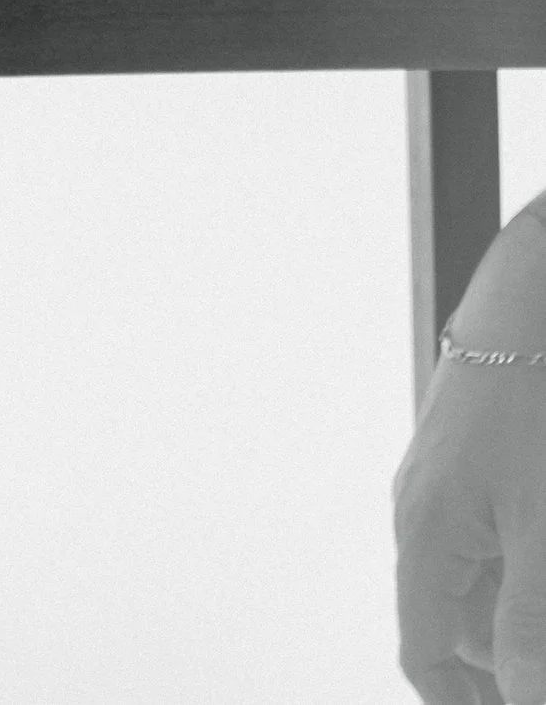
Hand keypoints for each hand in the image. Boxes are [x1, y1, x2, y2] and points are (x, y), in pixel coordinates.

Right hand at [396, 209, 545, 701]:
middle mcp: (422, 510)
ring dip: (520, 605)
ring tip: (541, 586)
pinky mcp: (476, 457)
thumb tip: (518, 699)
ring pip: (482, 577)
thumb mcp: (539, 529)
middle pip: (457, 622)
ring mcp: (448, 480)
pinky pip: (495, 533)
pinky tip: (540, 538)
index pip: (425, 656)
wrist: (531, 291)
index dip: (463, 701)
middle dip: (507, 652)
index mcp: (423, 535)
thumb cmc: (530, 394)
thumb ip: (526, 623)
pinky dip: (523, 561)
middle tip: (538, 659)